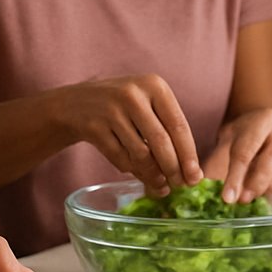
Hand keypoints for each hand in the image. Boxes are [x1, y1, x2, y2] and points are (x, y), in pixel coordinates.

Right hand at [56, 75, 203, 194]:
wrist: (75, 103)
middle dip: (173, 169)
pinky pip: (120, 158)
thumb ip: (167, 131)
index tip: (196, 177)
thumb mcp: (147, 106)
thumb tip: (189, 173)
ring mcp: (111, 110)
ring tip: (159, 184)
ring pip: (140, 153)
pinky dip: (130, 169)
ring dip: (152, 174)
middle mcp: (133, 94)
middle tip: (179, 185)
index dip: (189, 155)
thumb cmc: (122, 107)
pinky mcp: (93, 126)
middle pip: (161, 141)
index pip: (178, 125)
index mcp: (154, 85)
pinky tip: (134, 170)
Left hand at [202, 107, 271, 202]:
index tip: (227, 197)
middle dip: (252, 186)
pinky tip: (261, 190)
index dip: (235, 177)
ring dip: (263, 189)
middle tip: (239, 201)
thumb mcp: (229, 136)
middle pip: (268, 164)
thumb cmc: (246, 132)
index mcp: (264, 120)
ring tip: (247, 196)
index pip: (246, 152)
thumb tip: (197, 185)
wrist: (270, 122)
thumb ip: (217, 158)